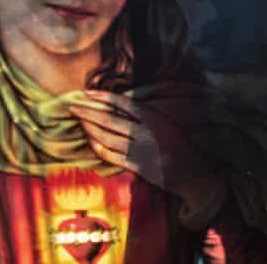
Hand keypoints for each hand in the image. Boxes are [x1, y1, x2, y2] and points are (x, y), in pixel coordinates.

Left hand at [68, 89, 206, 190]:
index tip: (86, 93)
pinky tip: (89, 140)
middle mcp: (147, 133)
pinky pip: (111, 156)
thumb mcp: (167, 123)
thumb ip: (145, 115)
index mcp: (156, 118)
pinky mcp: (138, 167)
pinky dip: (98, 147)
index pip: (124, 103)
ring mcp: (141, 151)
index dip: (103, 97)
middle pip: (110, 120)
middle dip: (88, 112)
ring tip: (78, 120)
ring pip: (107, 137)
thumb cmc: (179, 144)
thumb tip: (116, 105)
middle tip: (72, 106)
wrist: (194, 173)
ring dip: (89, 128)